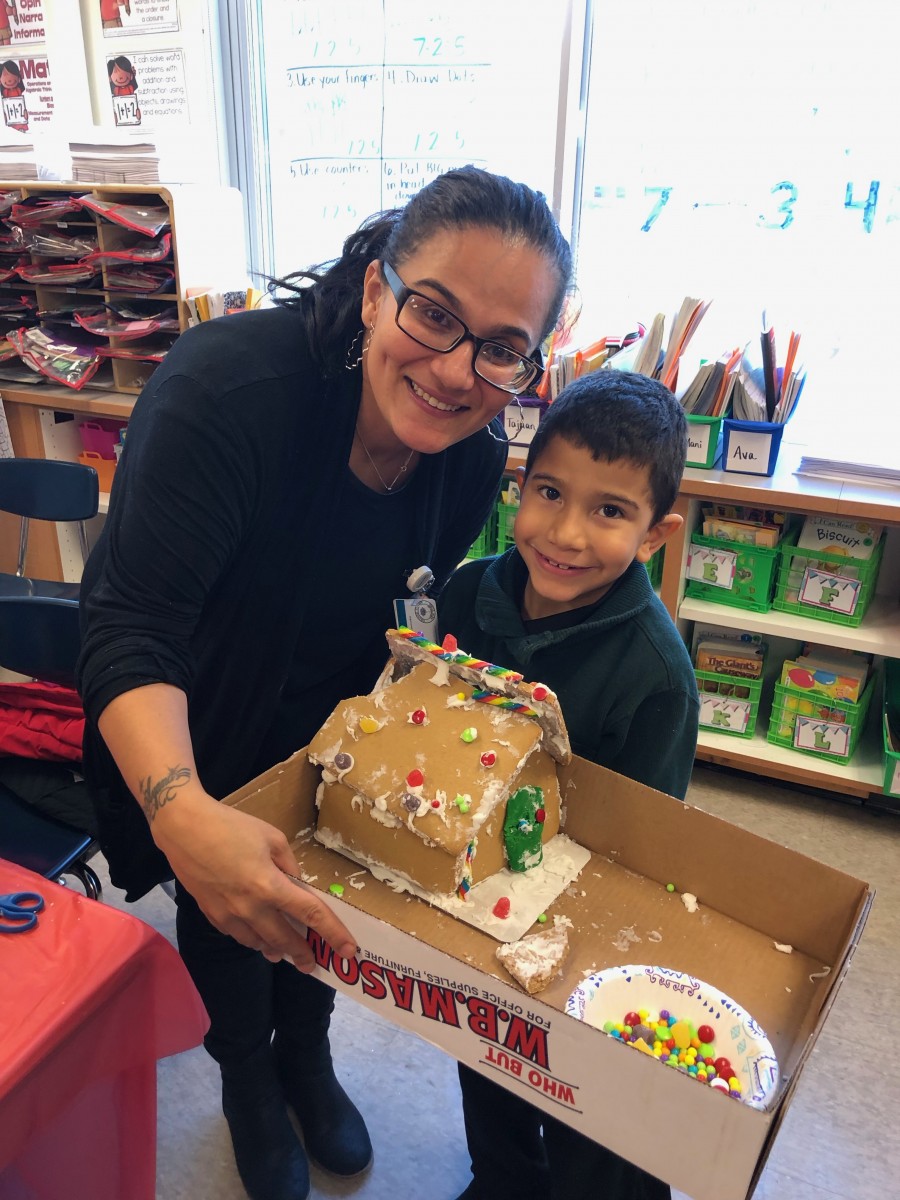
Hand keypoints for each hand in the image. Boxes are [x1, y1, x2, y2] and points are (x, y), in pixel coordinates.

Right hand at [153, 793, 356, 968]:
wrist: (184, 829)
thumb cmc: (231, 826)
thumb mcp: (272, 837)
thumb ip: (289, 865)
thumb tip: (296, 884)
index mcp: (270, 886)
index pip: (311, 915)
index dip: (333, 934)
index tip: (348, 950)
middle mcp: (251, 908)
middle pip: (285, 939)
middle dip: (302, 954)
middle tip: (313, 964)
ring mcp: (228, 915)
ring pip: (258, 943)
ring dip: (275, 949)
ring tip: (284, 952)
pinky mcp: (211, 916)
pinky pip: (238, 936)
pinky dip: (252, 939)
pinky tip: (257, 937)